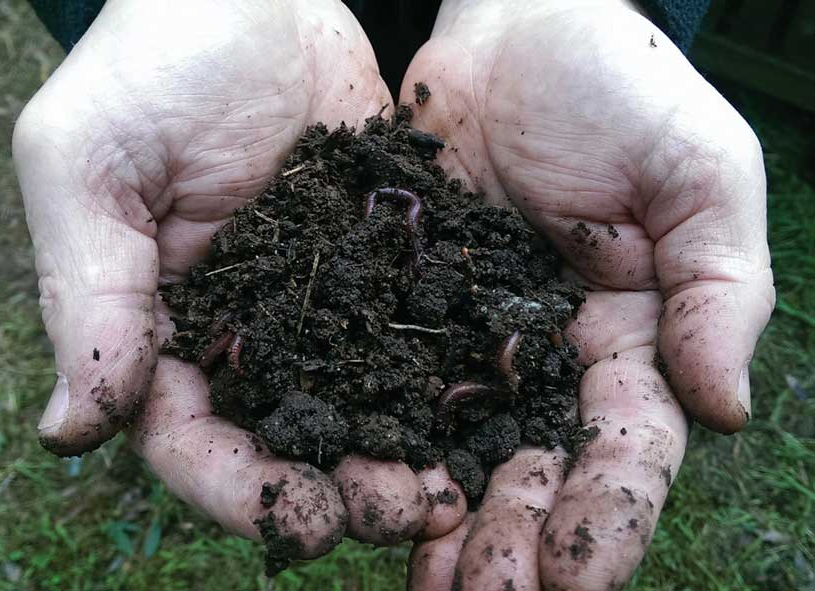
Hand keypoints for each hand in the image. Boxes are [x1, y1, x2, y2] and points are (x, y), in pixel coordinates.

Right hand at [14, 0, 464, 563]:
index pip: (189, 435)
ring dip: (399, 455)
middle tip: (404, 513)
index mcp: (162, 322)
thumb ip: (89, 295)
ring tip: (451, 488)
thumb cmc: (154, 62)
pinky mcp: (378, 265)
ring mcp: (315, 301)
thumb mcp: (90, 165)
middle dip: (337, 488)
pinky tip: (481, 411)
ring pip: (356, 403)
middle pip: (285, 437)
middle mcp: (242, 328)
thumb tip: (69, 429)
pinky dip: (440, 383)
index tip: (297, 520)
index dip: (238, 487)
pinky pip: (408, 337)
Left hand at [401, 0, 773, 587]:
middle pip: (533, 468)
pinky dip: (375, 442)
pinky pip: (385, 383)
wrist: (519, 26)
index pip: (625, 447)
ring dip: (442, 522)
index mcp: (627, 337)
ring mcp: (466, 335)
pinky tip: (352, 493)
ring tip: (423, 584)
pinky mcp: (399, 304)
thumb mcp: (702, 177)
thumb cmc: (623, 87)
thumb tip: (723, 407)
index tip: (580, 579)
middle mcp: (543, 355)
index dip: (606, 516)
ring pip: (456, 447)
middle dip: (514, 541)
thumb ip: (719, 289)